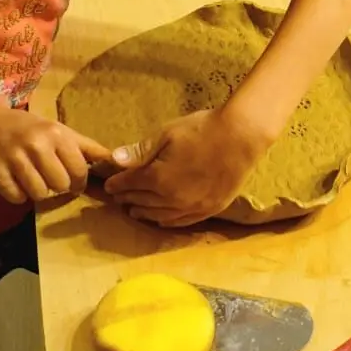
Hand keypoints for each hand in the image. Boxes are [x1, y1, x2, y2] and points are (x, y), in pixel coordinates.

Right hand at [0, 104, 112, 202]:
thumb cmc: (25, 127)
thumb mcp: (56, 129)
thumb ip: (84, 146)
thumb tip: (114, 160)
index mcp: (56, 133)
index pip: (80, 169)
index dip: (79, 181)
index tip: (73, 181)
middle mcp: (37, 145)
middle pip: (61, 185)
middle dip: (59, 186)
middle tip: (50, 178)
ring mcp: (16, 160)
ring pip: (41, 194)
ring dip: (39, 192)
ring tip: (32, 179)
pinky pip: (19, 199)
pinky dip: (19, 195)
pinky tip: (15, 181)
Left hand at [104, 106, 273, 226]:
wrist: (242, 136)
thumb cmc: (203, 129)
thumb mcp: (168, 134)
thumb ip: (141, 150)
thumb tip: (114, 160)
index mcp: (159, 179)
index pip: (130, 185)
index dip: (117, 184)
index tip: (109, 184)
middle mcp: (172, 199)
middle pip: (143, 201)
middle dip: (127, 198)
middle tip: (118, 197)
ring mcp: (192, 207)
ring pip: (160, 215)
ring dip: (144, 212)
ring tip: (134, 210)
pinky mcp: (209, 209)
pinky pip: (182, 221)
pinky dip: (167, 221)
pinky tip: (162, 219)